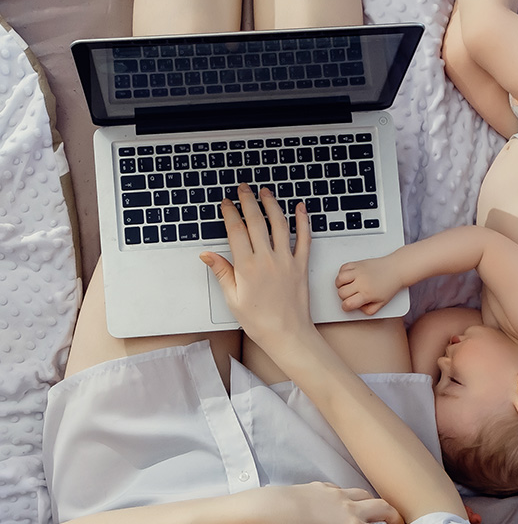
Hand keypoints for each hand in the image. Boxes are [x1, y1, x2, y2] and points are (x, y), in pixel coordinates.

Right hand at [200, 184, 312, 352]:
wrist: (287, 335)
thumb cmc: (259, 322)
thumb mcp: (233, 299)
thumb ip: (222, 272)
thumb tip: (207, 254)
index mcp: (246, 267)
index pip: (236, 230)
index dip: (230, 213)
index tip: (226, 203)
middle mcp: (267, 259)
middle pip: (256, 221)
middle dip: (248, 201)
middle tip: (243, 188)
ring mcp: (286, 261)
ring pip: (279, 224)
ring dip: (272, 204)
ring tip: (266, 192)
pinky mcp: (301, 266)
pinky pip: (304, 238)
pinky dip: (303, 221)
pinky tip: (300, 209)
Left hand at [254, 482, 406, 523]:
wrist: (265, 509)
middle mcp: (350, 508)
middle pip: (385, 509)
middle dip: (397, 520)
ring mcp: (337, 494)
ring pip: (367, 495)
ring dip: (377, 506)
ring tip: (378, 517)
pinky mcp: (323, 486)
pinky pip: (346, 490)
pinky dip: (354, 498)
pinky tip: (345, 506)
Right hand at [336, 254, 402, 314]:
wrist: (397, 269)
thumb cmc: (390, 285)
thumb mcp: (382, 303)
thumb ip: (369, 310)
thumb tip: (358, 308)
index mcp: (367, 294)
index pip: (347, 304)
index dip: (346, 307)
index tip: (348, 305)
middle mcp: (361, 282)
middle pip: (341, 292)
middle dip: (343, 296)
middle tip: (350, 295)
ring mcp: (358, 272)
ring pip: (339, 279)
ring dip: (340, 284)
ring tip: (347, 285)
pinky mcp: (358, 263)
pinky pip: (343, 268)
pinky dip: (342, 273)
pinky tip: (348, 276)